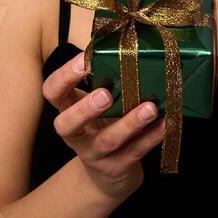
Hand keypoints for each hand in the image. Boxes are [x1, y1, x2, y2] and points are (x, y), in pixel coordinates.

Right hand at [42, 49, 165, 198]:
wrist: (109, 175)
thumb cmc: (103, 127)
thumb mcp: (96, 105)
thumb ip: (103, 81)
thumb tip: (124, 41)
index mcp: (67, 110)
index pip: (52, 92)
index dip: (64, 77)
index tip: (85, 60)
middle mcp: (75, 135)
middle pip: (66, 124)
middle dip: (85, 109)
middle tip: (105, 94)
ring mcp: (94, 154)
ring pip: (106, 141)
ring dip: (129, 124)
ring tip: (150, 108)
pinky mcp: (116, 168)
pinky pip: (134, 153)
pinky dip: (150, 138)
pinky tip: (165, 124)